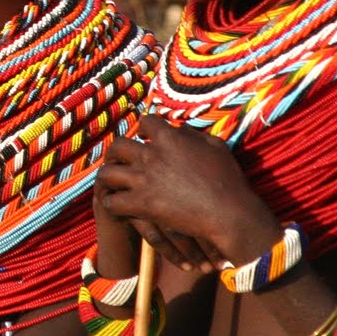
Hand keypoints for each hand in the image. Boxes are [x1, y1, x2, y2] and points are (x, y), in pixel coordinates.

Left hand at [94, 114, 277, 269]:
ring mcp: (143, 180)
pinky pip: (111, 202)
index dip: (143, 129)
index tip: (144, 137)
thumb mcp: (216, 146)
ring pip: (107, 174)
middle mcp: (151, 155)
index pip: (145, 122)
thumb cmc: (229, 180)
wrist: (230, 213)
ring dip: (108, 179)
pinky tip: (117, 206)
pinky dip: (111, 204)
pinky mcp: (141, 204)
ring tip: (112, 185)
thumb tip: (179, 129)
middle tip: (119, 162)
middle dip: (115, 153)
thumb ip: (193, 135)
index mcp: (170, 138)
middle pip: (117, 146)